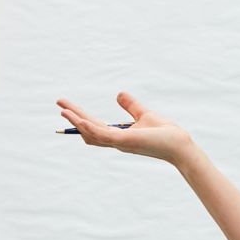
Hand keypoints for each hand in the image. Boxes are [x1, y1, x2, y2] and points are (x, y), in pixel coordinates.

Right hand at [57, 93, 194, 166]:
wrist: (180, 145)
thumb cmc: (165, 134)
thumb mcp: (144, 114)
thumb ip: (130, 106)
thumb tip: (119, 94)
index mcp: (119, 135)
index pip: (94, 125)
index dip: (79, 116)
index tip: (66, 106)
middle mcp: (116, 141)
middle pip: (88, 129)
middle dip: (73, 116)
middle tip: (59, 104)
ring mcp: (119, 142)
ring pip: (91, 133)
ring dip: (77, 121)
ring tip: (64, 110)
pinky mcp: (125, 141)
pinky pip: (104, 135)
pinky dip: (90, 128)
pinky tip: (81, 120)